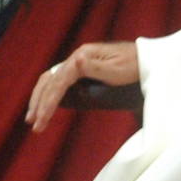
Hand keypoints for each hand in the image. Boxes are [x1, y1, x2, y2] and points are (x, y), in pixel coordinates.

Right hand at [25, 40, 139, 132]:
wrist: (147, 58)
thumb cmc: (135, 66)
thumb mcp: (117, 70)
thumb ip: (95, 68)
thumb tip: (75, 62)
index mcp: (83, 55)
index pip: (59, 81)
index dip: (49, 102)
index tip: (43, 120)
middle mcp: (77, 56)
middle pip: (50, 80)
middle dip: (40, 103)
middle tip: (34, 125)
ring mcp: (78, 61)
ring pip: (51, 79)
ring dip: (40, 98)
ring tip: (33, 118)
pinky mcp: (81, 67)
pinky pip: (59, 80)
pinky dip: (49, 93)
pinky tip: (44, 105)